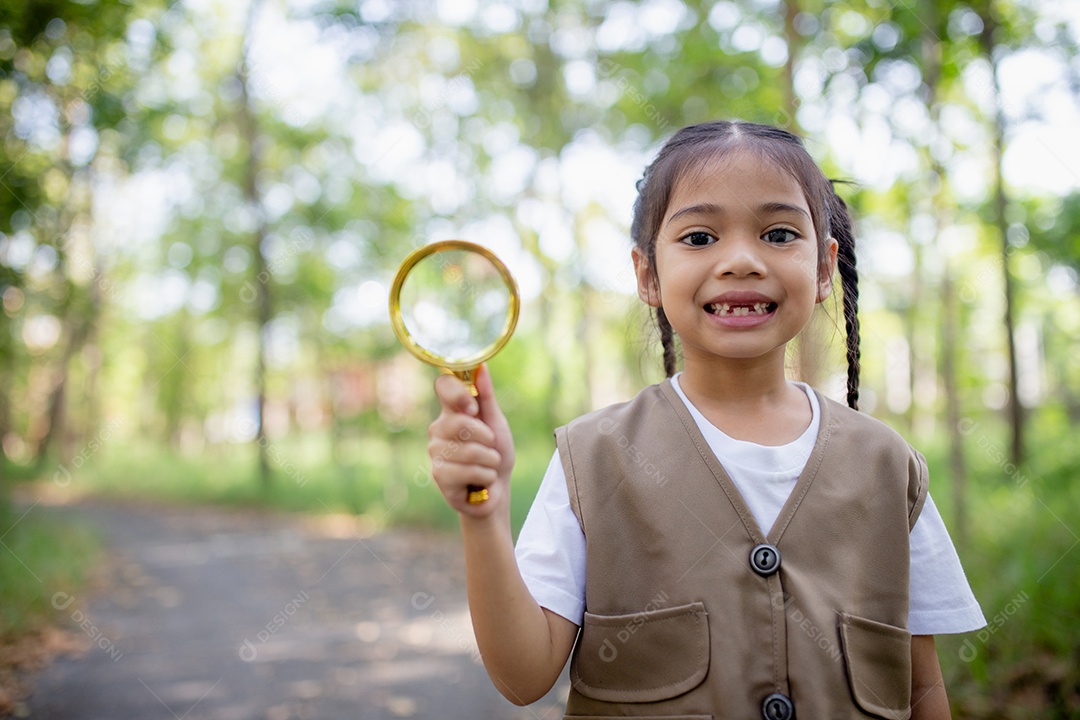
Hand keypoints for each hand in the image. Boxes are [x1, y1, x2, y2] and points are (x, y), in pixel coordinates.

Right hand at [427, 365, 514, 518]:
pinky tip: (481, 480)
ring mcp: (435, 452)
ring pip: (468, 450)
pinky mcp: (439, 475)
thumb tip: (481, 367)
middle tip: (490, 446)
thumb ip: (486, 396)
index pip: (443, 386)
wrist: (497, 487)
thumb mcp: (496, 422)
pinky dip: (485, 476)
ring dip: (490, 460)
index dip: (459, 394)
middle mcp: (438, 429)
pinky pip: (468, 470)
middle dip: (487, 437)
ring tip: (488, 465)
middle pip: (459, 422)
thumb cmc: (495, 452)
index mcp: (451, 411)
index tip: (473, 408)